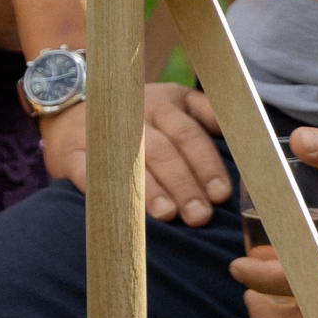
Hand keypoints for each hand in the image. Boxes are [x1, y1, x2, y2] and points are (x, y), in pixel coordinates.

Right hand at [38, 84, 230, 225]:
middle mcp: (132, 114)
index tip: (220, 195)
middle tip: (198, 215)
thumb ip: (207, 114)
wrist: (70, 109)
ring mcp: (100, 133)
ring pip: (129, 162)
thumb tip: (247, 134)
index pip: (189, 134)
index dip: (206, 165)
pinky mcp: (70, 153)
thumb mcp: (174, 102)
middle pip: (163, 150)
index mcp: (162, 103)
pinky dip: (107, 191)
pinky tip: (123, 212)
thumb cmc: (137, 116)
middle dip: (183, 184)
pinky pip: (88, 172)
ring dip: (150, 190)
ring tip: (168, 215)